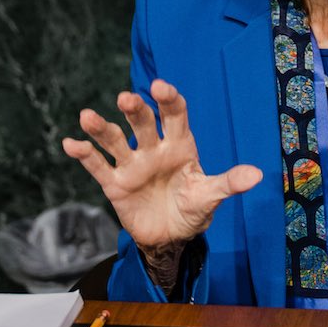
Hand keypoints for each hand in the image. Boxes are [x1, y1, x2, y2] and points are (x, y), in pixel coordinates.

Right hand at [62, 79, 261, 284]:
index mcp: (180, 145)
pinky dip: (83, 155)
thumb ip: (229, 184)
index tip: (160, 88)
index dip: (168, 100)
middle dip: (134, 110)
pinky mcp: (115, 184)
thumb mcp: (211, 197)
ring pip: (114, 141)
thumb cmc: (193, 210)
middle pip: (142, 123)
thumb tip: (257, 176)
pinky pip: (97, 167)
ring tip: (87, 117)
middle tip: (126, 99)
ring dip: (101, 128)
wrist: (171, 238)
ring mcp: (132, 165)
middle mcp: (153, 149)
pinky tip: (70, 143)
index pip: (174, 115)